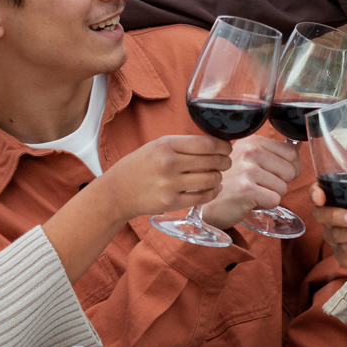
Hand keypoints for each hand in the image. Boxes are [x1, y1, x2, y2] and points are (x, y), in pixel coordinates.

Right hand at [102, 134, 232, 219]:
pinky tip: (212, 188)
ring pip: (211, 179)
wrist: (118, 190)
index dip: (223, 146)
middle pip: (213, 161)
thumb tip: (216, 143)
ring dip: (218, 177)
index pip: (207, 143)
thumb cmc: (140, 165)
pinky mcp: (171, 202)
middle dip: (225, 161)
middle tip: (225, 162)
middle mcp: (169, 163)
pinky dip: (212, 192)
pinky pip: (203, 197)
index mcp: (167, 145)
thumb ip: (184, 144)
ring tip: (215, 175)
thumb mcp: (158, 145)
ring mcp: (170, 184)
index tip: (227, 147)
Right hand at [201, 135, 301, 228]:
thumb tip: (299, 145)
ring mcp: (247, 170)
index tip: (272, 174)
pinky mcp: (246, 190)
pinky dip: (266, 205)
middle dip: (280, 183)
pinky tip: (250, 201)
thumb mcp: (249, 159)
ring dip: (272, 195)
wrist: (208, 204)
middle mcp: (250, 151)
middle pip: (291, 171)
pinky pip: (275, 200)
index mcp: (254, 141)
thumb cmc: (232, 182)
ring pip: (283, 188)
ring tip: (253, 192)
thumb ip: (273, 151)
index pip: (292, 154)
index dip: (289, 169)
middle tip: (259, 185)